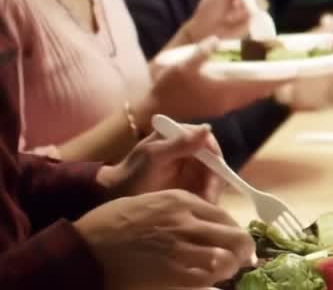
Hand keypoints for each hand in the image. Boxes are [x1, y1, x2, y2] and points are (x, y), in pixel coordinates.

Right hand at [75, 189, 254, 289]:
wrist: (83, 247)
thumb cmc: (111, 224)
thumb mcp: (150, 204)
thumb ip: (180, 211)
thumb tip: (203, 227)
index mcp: (181, 200)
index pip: (225, 216)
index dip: (234, 232)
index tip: (235, 244)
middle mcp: (187, 220)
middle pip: (235, 236)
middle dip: (242, 251)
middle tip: (240, 261)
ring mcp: (180, 246)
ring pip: (226, 258)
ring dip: (229, 267)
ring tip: (224, 273)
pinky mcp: (172, 272)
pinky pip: (206, 278)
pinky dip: (212, 281)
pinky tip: (208, 283)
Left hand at [96, 123, 223, 202]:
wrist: (114, 198)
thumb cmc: (131, 174)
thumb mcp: (153, 157)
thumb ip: (179, 144)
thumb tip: (207, 128)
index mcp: (179, 136)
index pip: (207, 142)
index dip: (215, 158)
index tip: (215, 177)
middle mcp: (187, 149)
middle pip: (213, 161)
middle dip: (214, 179)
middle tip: (209, 199)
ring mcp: (188, 167)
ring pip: (211, 177)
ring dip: (211, 191)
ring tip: (205, 207)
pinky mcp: (188, 184)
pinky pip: (204, 189)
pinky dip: (206, 198)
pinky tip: (201, 208)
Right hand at [146, 37, 285, 121]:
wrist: (156, 110)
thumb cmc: (169, 88)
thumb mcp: (182, 67)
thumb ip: (200, 54)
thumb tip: (215, 40)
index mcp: (226, 91)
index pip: (260, 82)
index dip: (279, 74)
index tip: (297, 66)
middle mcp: (232, 100)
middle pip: (264, 87)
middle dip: (279, 75)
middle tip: (294, 60)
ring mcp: (228, 102)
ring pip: (257, 91)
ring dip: (269, 79)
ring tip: (281, 64)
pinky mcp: (223, 103)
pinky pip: (248, 92)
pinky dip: (257, 82)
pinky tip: (258, 71)